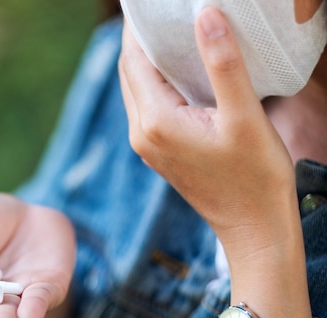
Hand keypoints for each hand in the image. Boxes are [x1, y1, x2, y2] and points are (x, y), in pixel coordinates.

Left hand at [120, 9, 318, 317]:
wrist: (253, 229)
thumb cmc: (254, 177)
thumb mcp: (244, 116)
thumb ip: (223, 64)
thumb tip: (205, 14)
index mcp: (155, 121)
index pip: (134, 60)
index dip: (139, 28)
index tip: (152, 6)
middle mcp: (141, 134)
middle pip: (130, 73)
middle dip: (141, 41)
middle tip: (163, 14)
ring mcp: (147, 145)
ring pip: (136, 90)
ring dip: (148, 61)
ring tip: (172, 34)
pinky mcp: (158, 151)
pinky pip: (148, 106)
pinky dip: (156, 83)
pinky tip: (180, 70)